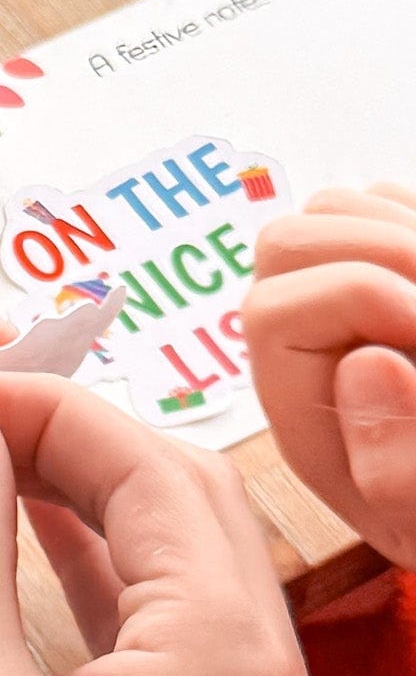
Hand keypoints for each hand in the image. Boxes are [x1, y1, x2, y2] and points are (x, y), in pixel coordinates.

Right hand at [0, 371, 313, 675]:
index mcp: (223, 657)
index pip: (146, 465)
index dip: (41, 405)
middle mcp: (256, 675)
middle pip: (177, 488)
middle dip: (64, 433)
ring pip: (171, 543)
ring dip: (74, 487)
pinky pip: (160, 607)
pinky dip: (91, 552)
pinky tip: (26, 530)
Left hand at [246, 185, 415, 566]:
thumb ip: (398, 473)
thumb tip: (369, 363)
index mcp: (295, 397)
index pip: (273, 309)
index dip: (355, 296)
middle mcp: (304, 333)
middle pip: (290, 240)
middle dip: (378, 250)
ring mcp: (344, 289)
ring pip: (343, 206)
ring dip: (407, 231)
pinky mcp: (397, 266)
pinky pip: (398, 202)